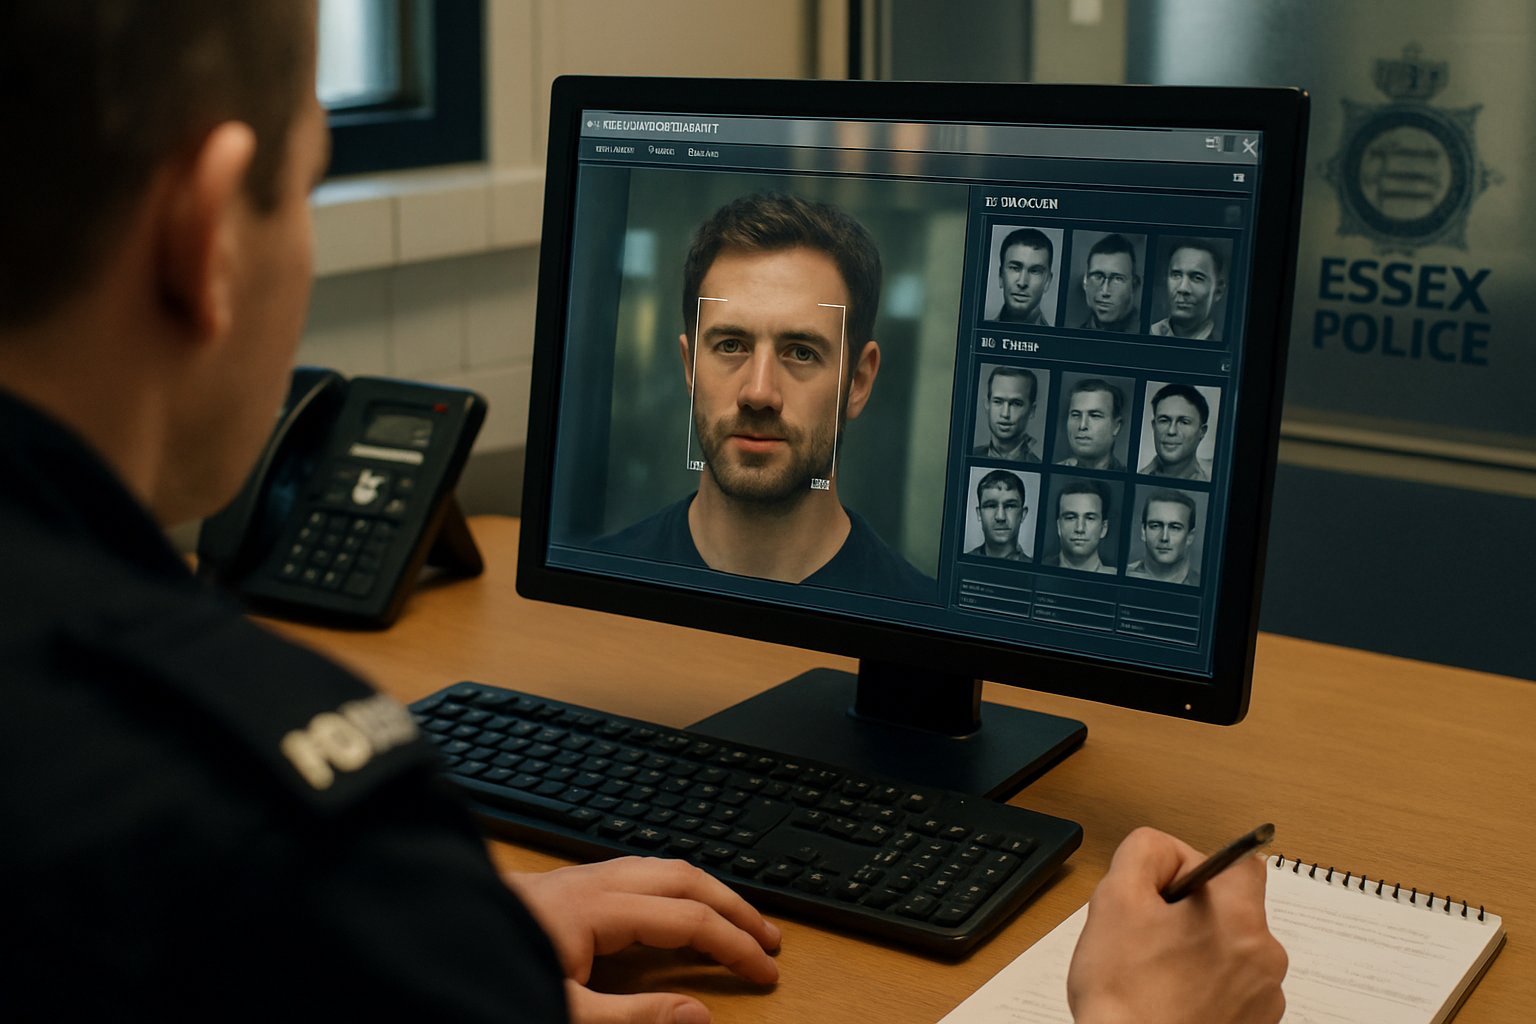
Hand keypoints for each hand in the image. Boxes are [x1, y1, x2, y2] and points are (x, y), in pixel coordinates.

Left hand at [505, 856, 780, 1023]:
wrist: (429, 938)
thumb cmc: (491, 973)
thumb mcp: (563, 1012)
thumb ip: (634, 1017)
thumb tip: (697, 1016)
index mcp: (598, 908)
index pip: (689, 919)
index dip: (735, 945)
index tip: (766, 973)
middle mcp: (594, 881)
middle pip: (686, 879)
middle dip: (735, 907)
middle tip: (771, 941)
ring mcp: (580, 877)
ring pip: (664, 868)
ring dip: (708, 891)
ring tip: (737, 920)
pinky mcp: (568, 883)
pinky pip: (640, 871)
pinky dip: (676, 886)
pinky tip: (677, 905)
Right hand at [1066, 827, 1286, 1023]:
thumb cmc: (1124, 995)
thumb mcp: (1114, 899)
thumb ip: (1143, 853)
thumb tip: (1163, 853)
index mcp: (1239, 920)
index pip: (1238, 862)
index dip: (1194, 866)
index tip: (1163, 891)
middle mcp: (1265, 960)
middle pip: (1232, 910)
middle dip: (1191, 913)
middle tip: (1148, 935)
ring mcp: (1264, 1001)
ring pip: (1230, 951)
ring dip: (1198, 952)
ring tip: (1156, 974)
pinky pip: (1231, 989)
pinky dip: (1204, 988)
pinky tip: (1169, 1000)